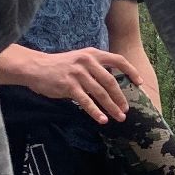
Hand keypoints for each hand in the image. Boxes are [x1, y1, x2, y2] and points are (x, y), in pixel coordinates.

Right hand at [0, 47, 140, 123]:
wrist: (36, 67)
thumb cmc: (60, 66)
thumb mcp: (80, 60)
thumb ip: (95, 68)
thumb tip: (113, 84)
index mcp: (92, 54)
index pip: (117, 60)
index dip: (130, 71)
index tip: (139, 83)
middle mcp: (87, 62)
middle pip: (111, 82)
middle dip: (120, 98)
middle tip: (126, 110)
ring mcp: (78, 74)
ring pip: (100, 93)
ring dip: (111, 107)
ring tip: (119, 117)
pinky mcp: (69, 86)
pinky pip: (86, 101)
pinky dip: (95, 112)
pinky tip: (102, 120)